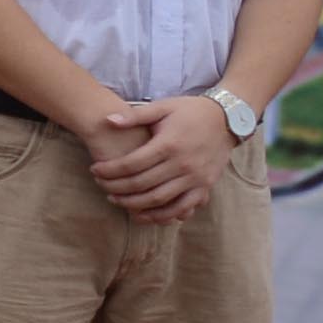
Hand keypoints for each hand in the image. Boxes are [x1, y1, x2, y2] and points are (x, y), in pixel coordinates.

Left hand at [88, 90, 239, 222]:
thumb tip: (108, 120)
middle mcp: (182, 164)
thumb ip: (135, 116)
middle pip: (141, 184)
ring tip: (115, 200)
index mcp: (169, 144)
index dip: (109, 170)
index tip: (94, 170)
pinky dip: (162, 215)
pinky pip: (182, 208)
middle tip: (100, 185)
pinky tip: (143, 215)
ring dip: (133, 204)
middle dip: (116, 187)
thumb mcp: (163, 107)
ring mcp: (196, 178)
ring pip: (158, 200)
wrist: (228, 119)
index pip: (131, 164)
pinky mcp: (205, 187)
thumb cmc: (190, 111)